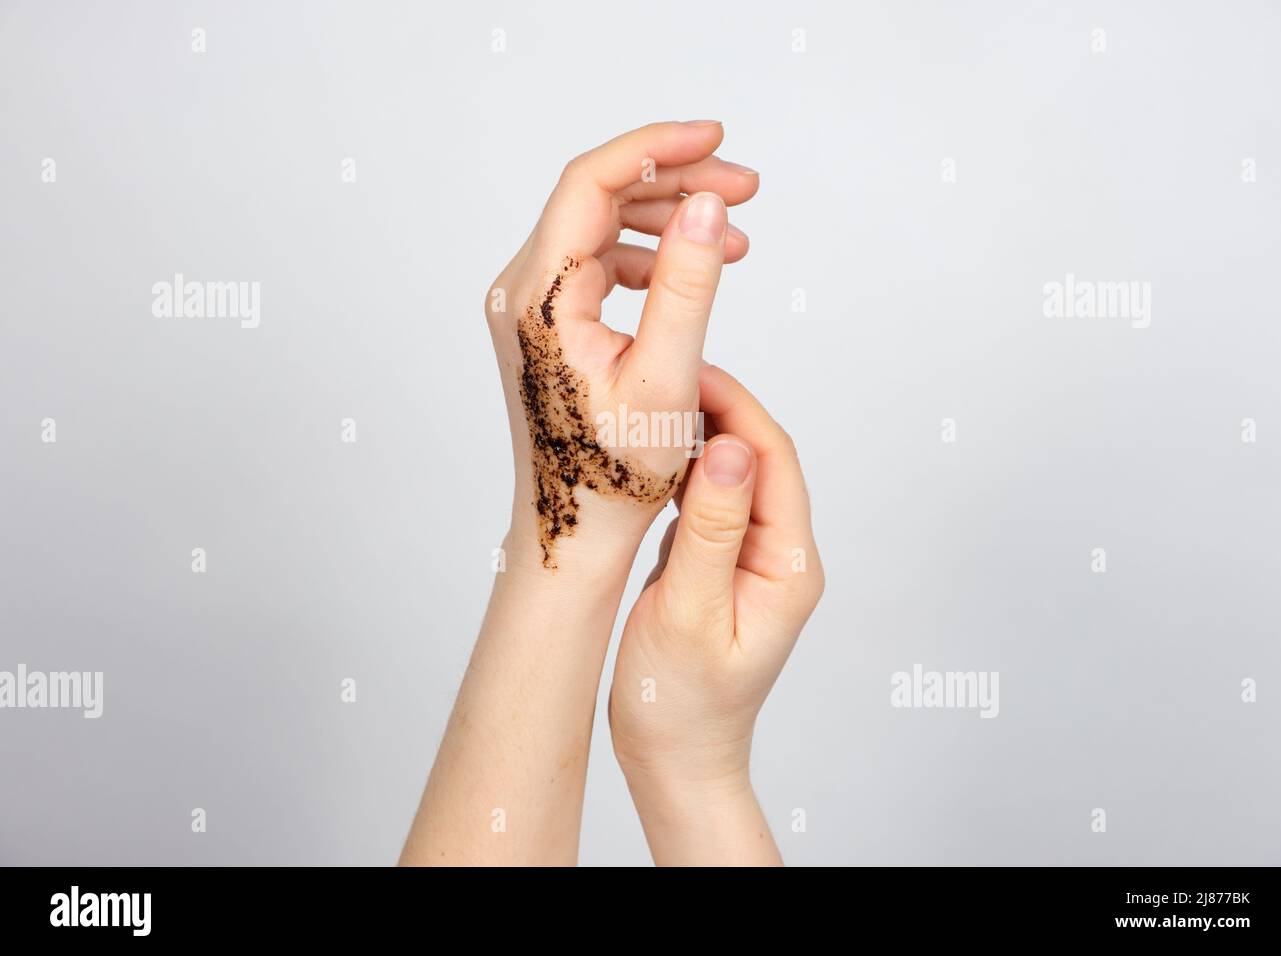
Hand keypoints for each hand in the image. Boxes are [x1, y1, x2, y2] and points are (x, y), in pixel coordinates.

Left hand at [484, 122, 758, 571]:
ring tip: (736, 236)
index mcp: (540, 296)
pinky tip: (696, 270)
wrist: (574, 530)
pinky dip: (650, 257)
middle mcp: (522, 291)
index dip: (657, 147)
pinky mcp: (547, 323)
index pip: (591, 182)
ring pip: (601, 227)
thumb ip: (688, 285)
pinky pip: (599, 264)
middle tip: (746, 189)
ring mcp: (531, 306)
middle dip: (675, 183)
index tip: (718, 139)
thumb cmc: (613, 472)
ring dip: (668, 220)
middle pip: (598, 196)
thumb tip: (707, 205)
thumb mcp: (665, 376)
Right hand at [608, 364, 824, 863]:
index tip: (687, 370)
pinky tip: (649, 457)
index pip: (773, 460)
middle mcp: (778, 554)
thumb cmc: (682, 703)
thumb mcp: (692, 614)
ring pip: (730, 475)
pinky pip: (706, 501)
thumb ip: (712, 531)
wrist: (674, 759)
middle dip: (715, 410)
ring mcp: (747, 557)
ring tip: (648, 405)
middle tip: (658, 375)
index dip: (735, 406)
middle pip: (756, 458)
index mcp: (788, 564)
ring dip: (695, 437)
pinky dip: (680, 472)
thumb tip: (732, 448)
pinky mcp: (716, 563)